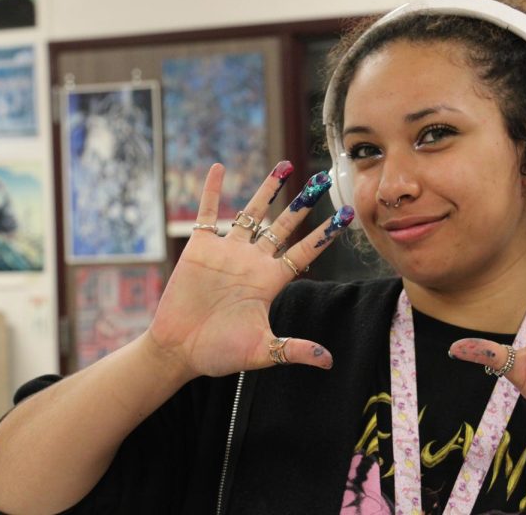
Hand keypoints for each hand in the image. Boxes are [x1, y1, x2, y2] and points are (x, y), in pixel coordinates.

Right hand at [146, 162, 353, 379]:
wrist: (178, 350)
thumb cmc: (219, 353)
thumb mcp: (262, 352)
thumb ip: (294, 350)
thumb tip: (328, 361)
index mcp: (271, 281)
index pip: (304, 251)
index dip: (325, 234)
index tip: (347, 215)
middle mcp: (253, 261)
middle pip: (284, 224)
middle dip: (303, 203)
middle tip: (322, 178)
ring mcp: (227, 252)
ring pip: (252, 213)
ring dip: (267, 189)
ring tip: (285, 165)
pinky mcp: (200, 249)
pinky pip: (207, 214)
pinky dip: (212, 191)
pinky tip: (218, 168)